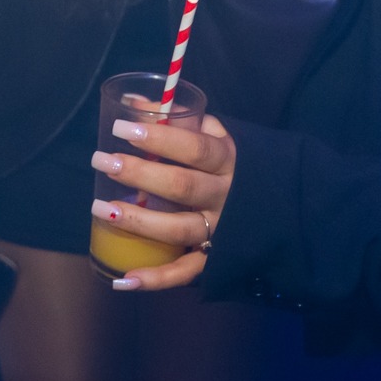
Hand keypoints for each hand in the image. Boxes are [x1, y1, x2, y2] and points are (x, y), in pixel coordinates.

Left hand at [90, 114, 236, 291]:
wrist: (279, 203)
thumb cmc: (229, 162)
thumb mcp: (214, 134)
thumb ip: (179, 116)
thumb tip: (132, 101)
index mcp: (228, 161)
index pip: (194, 148)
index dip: (158, 137)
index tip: (120, 127)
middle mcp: (226, 197)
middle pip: (181, 186)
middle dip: (138, 173)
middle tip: (102, 161)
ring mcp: (221, 231)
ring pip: (179, 229)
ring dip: (138, 221)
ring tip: (100, 208)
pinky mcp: (215, 259)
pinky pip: (185, 272)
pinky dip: (156, 279)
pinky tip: (123, 279)